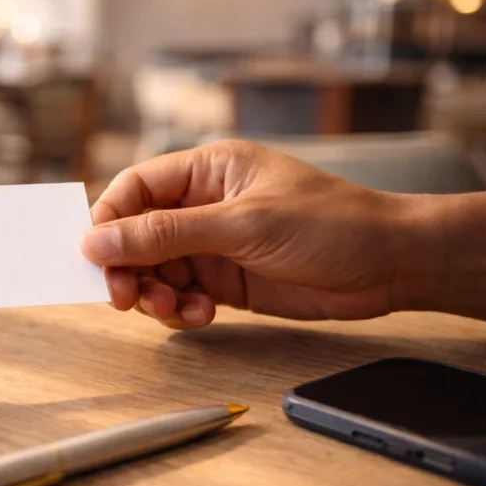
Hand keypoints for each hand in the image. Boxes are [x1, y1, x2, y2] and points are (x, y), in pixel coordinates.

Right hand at [80, 140, 417, 328]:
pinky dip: (180, 310)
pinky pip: (181, 295)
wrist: (391, 265)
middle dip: (126, 267)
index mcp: (206, 171)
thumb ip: (165, 234)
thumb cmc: (330, 224)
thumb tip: (97, 242)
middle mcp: (203, 205)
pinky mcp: (225, 280)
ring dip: (154, 295)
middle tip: (124, 298)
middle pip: (136, 235)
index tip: (94, 257)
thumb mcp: (242, 224)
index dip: (108, 221)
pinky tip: (202, 314)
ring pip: (154, 270)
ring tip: (175, 310)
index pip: (135, 189)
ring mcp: (213, 244)